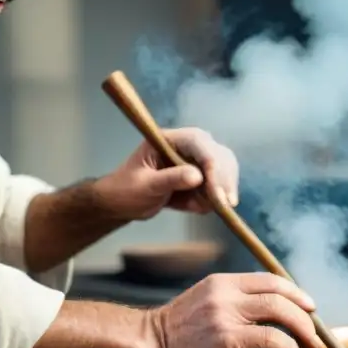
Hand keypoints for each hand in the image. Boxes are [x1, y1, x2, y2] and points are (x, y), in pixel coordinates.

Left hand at [94, 127, 239, 220]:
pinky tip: (193, 207)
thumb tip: (197, 177)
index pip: (200, 144)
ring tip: (198, 208)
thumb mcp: (145, 185)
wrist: (122, 203)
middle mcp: (187, 146)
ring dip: (220, 192)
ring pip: (225, 170)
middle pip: (219, 155)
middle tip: (225, 206)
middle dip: (224, 180)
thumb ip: (170, 179)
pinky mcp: (201, 176)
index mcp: (170, 139)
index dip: (214, 166)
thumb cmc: (126, 190)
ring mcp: (196, 160)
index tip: (218, 193)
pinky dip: (212, 200)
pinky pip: (218, 186)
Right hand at [145, 273, 323, 347]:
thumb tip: (269, 318)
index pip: (270, 280)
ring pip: (280, 313)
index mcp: (223, 282)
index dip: (295, 293)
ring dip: (302, 331)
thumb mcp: (206, 302)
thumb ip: (235, 304)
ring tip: (308, 347)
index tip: (309, 307)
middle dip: (305, 315)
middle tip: (314, 333)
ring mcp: (227, 316)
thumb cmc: (177, 331)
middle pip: (280, 295)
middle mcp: (226, 294)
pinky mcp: (228, 340)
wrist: (148, 343)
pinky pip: (271, 340)